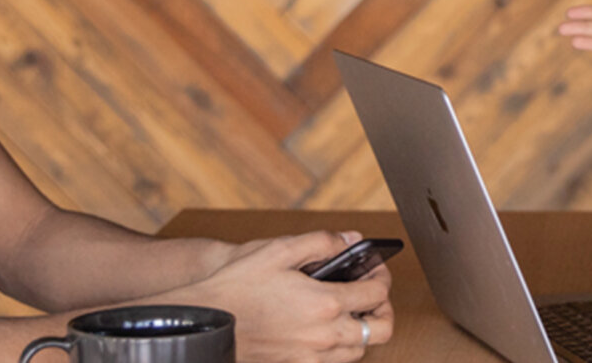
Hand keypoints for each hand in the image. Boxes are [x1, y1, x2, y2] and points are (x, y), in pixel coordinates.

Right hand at [168, 231, 393, 362]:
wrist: (206, 320)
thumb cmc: (238, 286)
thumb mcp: (279, 250)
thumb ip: (321, 242)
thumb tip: (350, 240)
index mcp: (325, 304)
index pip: (377, 294)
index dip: (382, 277)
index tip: (375, 269)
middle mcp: (324, 336)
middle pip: (381, 330)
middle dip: (384, 310)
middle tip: (373, 296)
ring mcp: (312, 357)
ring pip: (360, 351)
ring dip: (363, 330)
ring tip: (351, 312)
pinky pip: (334, 362)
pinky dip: (340, 347)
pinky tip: (326, 329)